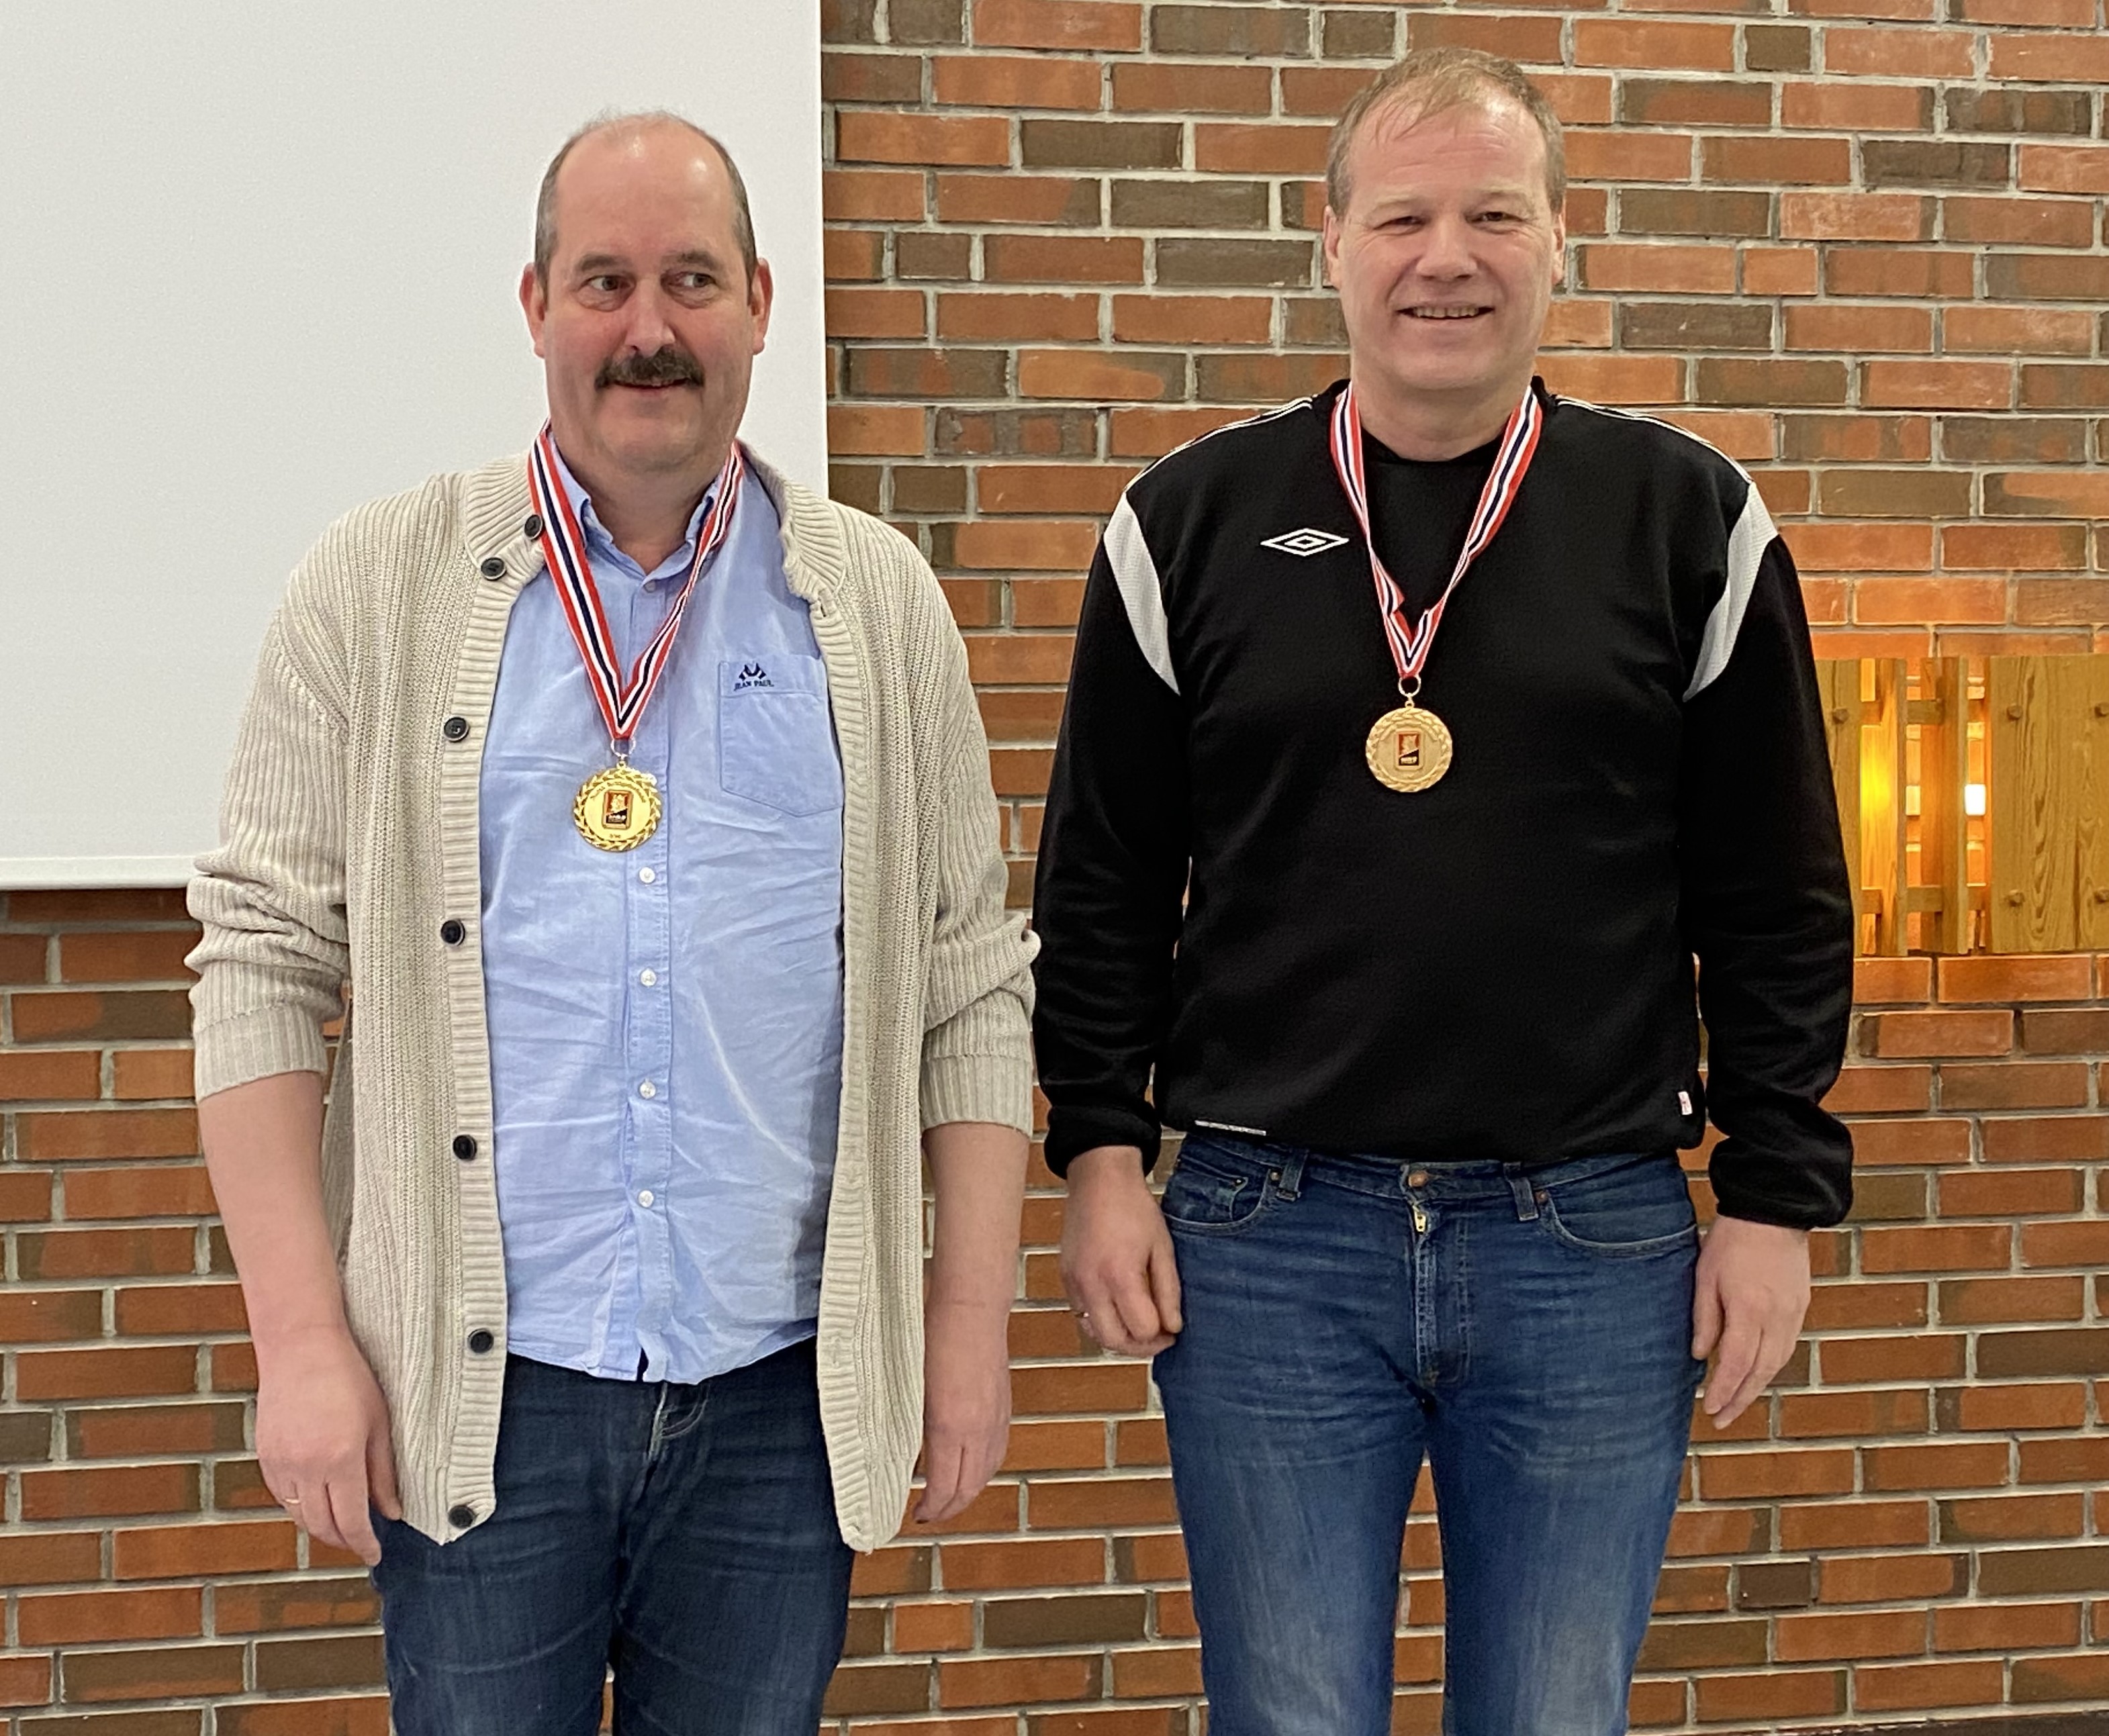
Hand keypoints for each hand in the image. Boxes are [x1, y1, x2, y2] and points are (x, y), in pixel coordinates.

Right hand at [255, 1324, 401, 1563]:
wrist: (301, 1348)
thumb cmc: (349, 1378)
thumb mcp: (379, 1422)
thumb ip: (384, 1472)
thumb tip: (393, 1512)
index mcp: (340, 1459)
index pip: (351, 1520)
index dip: (363, 1544)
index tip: (374, 1556)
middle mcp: (305, 1468)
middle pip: (321, 1526)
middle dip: (343, 1541)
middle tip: (361, 1543)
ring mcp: (280, 1464)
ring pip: (300, 1516)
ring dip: (321, 1527)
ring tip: (342, 1525)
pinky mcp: (265, 1457)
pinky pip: (283, 1498)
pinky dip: (301, 1508)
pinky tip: (318, 1502)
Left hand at [916, 1299, 1010, 1524]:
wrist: (970, 1305)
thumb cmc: (932, 1336)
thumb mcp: (910, 1385)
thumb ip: (909, 1423)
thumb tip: (901, 1453)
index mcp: (950, 1426)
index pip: (944, 1488)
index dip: (931, 1509)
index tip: (916, 1516)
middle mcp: (978, 1429)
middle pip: (970, 1488)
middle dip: (950, 1509)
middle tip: (929, 1515)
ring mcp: (995, 1417)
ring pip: (987, 1471)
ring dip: (969, 1491)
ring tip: (949, 1497)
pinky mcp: (1004, 1405)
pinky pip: (998, 1450)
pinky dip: (985, 1468)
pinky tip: (973, 1465)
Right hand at [1062, 1146, 1181, 1357]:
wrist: (1099, 1180)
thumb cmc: (1133, 1208)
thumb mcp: (1162, 1247)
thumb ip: (1168, 1291)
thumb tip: (1173, 1326)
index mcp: (1120, 1275)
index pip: (1141, 1330)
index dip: (1162, 1335)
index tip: (1172, 1328)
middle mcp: (1091, 1284)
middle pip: (1114, 1341)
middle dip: (1140, 1346)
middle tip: (1157, 1336)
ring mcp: (1074, 1283)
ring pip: (1094, 1333)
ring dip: (1118, 1337)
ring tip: (1139, 1324)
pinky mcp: (1066, 1278)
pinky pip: (1082, 1315)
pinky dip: (1101, 1321)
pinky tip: (1118, 1308)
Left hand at [1691, 1214, 1810, 1428]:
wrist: (1772, 1212)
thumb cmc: (1731, 1241)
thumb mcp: (1706, 1276)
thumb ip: (1705, 1318)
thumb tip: (1701, 1356)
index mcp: (1750, 1310)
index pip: (1737, 1363)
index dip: (1724, 1390)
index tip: (1710, 1409)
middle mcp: (1777, 1318)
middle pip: (1760, 1371)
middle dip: (1740, 1399)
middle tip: (1721, 1420)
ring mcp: (1793, 1314)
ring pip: (1777, 1363)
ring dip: (1757, 1387)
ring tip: (1737, 1404)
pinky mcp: (1800, 1307)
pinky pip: (1787, 1347)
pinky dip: (1771, 1366)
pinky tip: (1758, 1374)